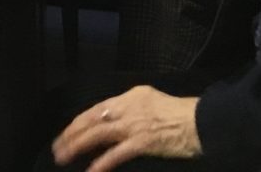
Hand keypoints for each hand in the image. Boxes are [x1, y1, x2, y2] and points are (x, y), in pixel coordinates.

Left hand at [52, 86, 201, 171]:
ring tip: (64, 157)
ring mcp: (134, 125)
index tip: (67, 132)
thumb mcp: (153, 102)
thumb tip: (117, 119)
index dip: (80, 121)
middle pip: (92, 119)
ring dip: (77, 145)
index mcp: (131, 96)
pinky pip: (115, 154)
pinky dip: (100, 163)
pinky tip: (90, 171)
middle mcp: (128, 107)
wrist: (202, 122)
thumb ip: (134, 109)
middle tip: (58, 146)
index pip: (97, 108)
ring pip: (97, 134)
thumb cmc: (182, 115)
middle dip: (72, 133)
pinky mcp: (142, 142)